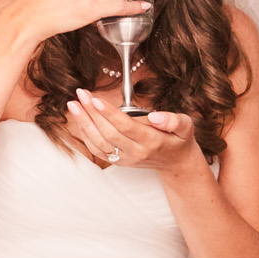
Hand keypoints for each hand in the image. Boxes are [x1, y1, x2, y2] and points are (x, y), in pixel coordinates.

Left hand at [65, 88, 200, 174]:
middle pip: (108, 133)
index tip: (95, 99)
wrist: (176, 163)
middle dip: (91, 113)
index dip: (108, 113)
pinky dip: (86, 134)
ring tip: (73, 104)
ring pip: (99, 142)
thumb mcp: (185, 126)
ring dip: (84, 123)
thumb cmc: (178, 140)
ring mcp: (125, 159)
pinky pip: (97, 149)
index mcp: (151, 142)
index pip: (125, 127)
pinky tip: (79, 119)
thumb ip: (173, 120)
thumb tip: (155, 117)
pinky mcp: (118, 161)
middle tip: (81, 94)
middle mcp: (135, 153)